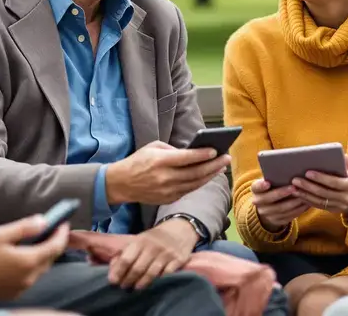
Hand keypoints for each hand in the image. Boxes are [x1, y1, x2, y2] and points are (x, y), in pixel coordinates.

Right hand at [0, 215, 68, 300]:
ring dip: (44, 255)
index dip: (62, 234)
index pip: (55, 246)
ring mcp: (22, 287)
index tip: (63, 223)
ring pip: (41, 268)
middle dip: (54, 243)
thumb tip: (43, 221)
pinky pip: (31, 278)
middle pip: (50, 258)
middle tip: (53, 229)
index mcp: (28, 261)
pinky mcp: (14, 293)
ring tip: (39, 241)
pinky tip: (25, 257)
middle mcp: (29, 277)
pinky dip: (33, 266)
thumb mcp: (1, 234)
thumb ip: (25, 227)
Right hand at [106, 141, 229, 205]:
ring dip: (210, 175)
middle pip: (195, 173)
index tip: (215, 150)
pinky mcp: (168, 199)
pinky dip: (200, 183)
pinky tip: (208, 176)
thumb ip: (173, 150)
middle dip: (213, 165)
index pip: (186, 158)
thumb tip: (192, 153)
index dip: (202, 155)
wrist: (121, 184)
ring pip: (195, 184)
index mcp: (160, 161)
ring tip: (221, 167)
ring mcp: (167, 191)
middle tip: (226, 158)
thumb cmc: (138, 161)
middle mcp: (165, 178)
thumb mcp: (153, 147)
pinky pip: (188, 190)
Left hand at [107, 219, 195, 289]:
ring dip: (142, 284)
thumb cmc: (154, 238)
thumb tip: (113, 269)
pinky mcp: (179, 260)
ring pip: (152, 274)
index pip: (126, 258)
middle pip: (138, 268)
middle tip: (124, 287)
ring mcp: (167, 254)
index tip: (113, 281)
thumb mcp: (140, 240)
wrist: (180, 229)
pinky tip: (154, 285)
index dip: (118, 271)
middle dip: (128, 280)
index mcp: (141, 241)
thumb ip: (126, 252)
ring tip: (136, 288)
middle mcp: (153, 247)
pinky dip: (159, 281)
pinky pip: (167, 275)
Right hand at [251, 178, 310, 232]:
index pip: (256, 187)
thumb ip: (276, 177)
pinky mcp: (277, 221)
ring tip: (304, 195)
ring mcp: (267, 214)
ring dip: (294, 202)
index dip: (261, 186)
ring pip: (281, 209)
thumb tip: (291, 170)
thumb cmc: (273, 188)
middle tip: (294, 187)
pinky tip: (306, 203)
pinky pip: (289, 216)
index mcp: (256, 190)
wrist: (268, 206)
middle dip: (282, 193)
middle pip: (269, 199)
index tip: (267, 183)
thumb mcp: (270, 182)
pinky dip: (299, 209)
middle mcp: (258, 202)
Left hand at [290, 156, 347, 215]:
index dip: (321, 178)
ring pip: (320, 202)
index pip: (334, 183)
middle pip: (324, 193)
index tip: (308, 172)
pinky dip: (308, 201)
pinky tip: (299, 195)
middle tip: (295, 179)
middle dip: (308, 186)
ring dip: (305, 195)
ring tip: (293, 188)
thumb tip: (340, 154)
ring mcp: (340, 206)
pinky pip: (320, 206)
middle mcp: (346, 198)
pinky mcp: (335, 210)